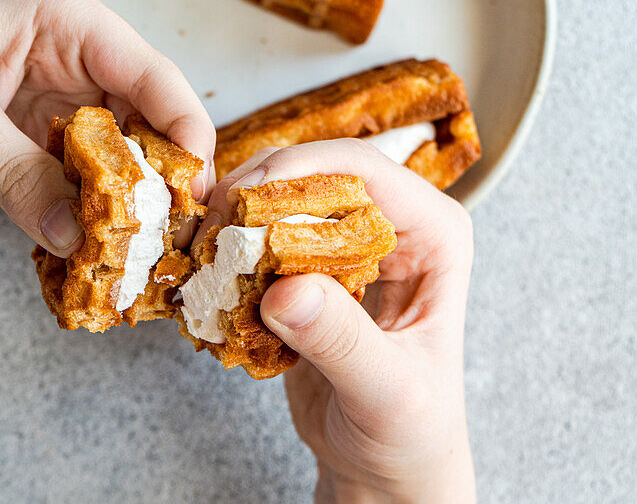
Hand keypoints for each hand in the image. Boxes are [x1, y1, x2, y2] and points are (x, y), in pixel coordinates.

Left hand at [0, 0, 213, 254]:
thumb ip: (14, 173)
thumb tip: (79, 236)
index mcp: (67, 23)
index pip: (153, 77)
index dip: (185, 134)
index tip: (197, 195)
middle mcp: (75, 62)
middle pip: (148, 125)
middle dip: (160, 182)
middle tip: (171, 243)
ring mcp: (58, 107)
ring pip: (120, 162)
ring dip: (127, 209)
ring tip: (138, 260)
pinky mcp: (35, 148)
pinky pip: (81, 188)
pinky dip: (89, 221)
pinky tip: (92, 255)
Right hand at [196, 140, 475, 502]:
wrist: (386, 467)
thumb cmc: (411, 431)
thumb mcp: (386, 392)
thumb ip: (343, 341)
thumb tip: (287, 290)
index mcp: (434, 234)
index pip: (366, 170)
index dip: (301, 169)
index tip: (244, 196)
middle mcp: (392, 225)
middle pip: (314, 173)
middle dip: (256, 191)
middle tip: (210, 227)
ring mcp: (347, 244)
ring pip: (280, 199)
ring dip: (234, 220)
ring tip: (202, 254)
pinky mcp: (308, 268)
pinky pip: (261, 238)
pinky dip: (229, 252)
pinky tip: (206, 276)